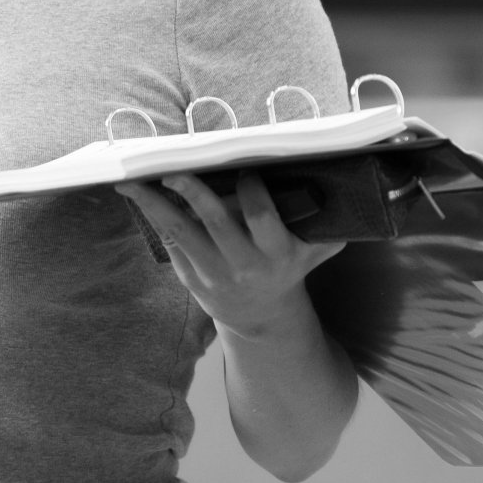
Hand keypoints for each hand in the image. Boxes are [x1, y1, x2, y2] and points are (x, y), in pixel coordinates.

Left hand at [115, 173, 344, 338]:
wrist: (264, 318)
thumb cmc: (289, 268)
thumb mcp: (314, 251)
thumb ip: (327, 227)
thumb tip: (350, 191)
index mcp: (276, 253)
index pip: (261, 216)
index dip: (251, 189)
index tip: (244, 164)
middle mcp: (243, 263)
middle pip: (214, 222)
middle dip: (193, 193)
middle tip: (173, 167)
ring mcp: (214, 272)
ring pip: (180, 232)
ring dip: (154, 204)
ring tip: (131, 179)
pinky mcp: (192, 277)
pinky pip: (169, 242)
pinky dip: (152, 216)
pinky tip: (136, 193)